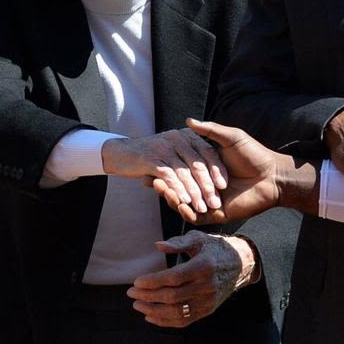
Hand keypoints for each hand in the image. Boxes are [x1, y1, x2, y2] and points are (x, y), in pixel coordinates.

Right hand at [102, 128, 226, 213]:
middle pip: (197, 164)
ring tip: (202, 207)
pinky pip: (168, 176)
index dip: (217, 169)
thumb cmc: (151, 152)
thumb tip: (215, 156)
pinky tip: (184, 201)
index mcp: (187, 135)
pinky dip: (177, 189)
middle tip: (215, 202)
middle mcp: (177, 139)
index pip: (207, 152)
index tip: (224, 186)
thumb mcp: (176, 146)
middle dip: (207, 185)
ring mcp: (163, 148)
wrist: (119, 152)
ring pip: (184, 172)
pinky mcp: (150, 159)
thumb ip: (195, 149)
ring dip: (194, 192)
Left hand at [127, 231, 255, 327]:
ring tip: (138, 305)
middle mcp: (207, 285)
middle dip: (147, 296)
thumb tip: (158, 246)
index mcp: (204, 265)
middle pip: (172, 296)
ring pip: (176, 312)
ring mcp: (209, 300)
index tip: (137, 282)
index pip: (173, 278)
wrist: (242, 263)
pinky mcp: (208, 309)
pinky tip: (151, 316)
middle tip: (131, 293)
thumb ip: (178, 243)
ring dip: (153, 311)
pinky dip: (165, 321)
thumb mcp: (199, 240)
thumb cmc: (216, 248)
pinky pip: (184, 320)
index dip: (153, 282)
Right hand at [153, 118, 318, 224]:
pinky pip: (194, 215)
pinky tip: (174, 200)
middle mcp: (207, 185)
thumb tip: (189, 120)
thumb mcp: (231, 137)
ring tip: (157, 187)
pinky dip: (182, 209)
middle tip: (150, 178)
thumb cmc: (254, 154)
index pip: (184, 168)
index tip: (154, 160)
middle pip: (181, 186)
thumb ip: (210, 130)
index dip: (170, 166)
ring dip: (170, 195)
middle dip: (166, 183)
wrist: (273, 176)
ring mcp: (210, 200)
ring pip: (184, 201)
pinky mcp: (216, 214)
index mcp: (209, 168)